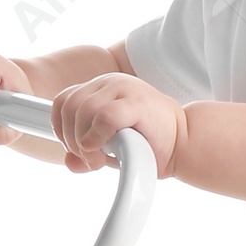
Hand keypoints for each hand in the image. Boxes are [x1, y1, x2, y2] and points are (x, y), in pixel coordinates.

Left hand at [50, 73, 184, 176]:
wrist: (184, 144)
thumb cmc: (149, 145)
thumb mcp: (110, 150)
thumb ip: (87, 152)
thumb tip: (69, 162)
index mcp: (101, 88)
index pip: (63, 101)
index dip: (61, 129)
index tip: (76, 149)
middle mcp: (110, 83)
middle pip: (69, 106)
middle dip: (71, 139)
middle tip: (89, 159)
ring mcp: (123, 89)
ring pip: (82, 110)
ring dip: (83, 142)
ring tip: (98, 160)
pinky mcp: (136, 102)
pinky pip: (104, 116)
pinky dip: (98, 136)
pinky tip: (105, 150)